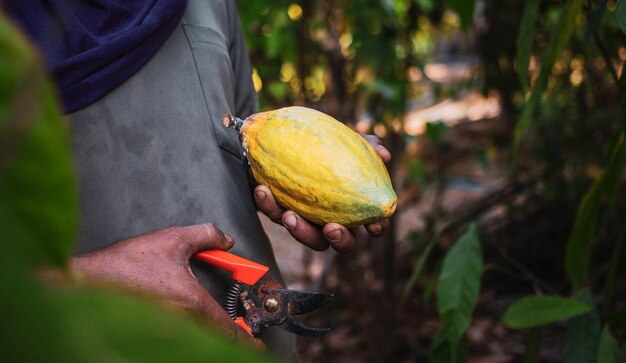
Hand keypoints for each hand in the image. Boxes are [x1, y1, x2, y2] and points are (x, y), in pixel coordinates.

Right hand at [70, 224, 262, 348]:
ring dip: (211, 333)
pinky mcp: (153, 334)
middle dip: (231, 335)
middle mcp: (183, 323)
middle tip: (240, 329)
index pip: (230, 331)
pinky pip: (182, 337)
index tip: (257, 343)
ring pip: (200, 339)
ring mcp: (168, 331)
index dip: (247, 340)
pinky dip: (193, 332)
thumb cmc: (126, 264)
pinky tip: (188, 318)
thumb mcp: (172, 240)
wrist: (86, 282)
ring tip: (218, 323)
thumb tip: (225, 239)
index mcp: (193, 304)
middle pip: (217, 339)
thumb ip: (205, 235)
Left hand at [255, 134, 391, 251]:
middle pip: (342, 243)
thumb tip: (384, 154)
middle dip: (339, 239)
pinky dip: (269, 205)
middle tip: (330, 227)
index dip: (376, 228)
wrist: (282, 135)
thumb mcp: (344, 139)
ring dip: (299, 230)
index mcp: (354, 205)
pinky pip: (274, 214)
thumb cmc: (323, 142)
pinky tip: (263, 189)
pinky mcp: (279, 212)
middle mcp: (332, 218)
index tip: (373, 226)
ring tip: (289, 215)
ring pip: (307, 237)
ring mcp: (306, 218)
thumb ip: (365, 145)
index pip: (373, 224)